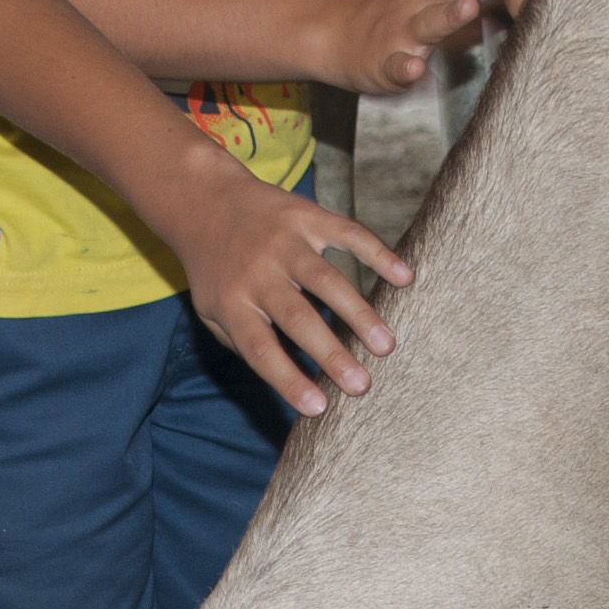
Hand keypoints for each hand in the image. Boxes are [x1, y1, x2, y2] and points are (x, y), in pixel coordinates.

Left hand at [154, 162, 413, 413]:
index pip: (261, 349)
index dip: (288, 379)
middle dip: (332, 354)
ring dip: (359, 313)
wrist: (204, 200)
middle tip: (362, 385)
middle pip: (298, 318)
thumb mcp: (209, 310)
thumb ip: (242, 343)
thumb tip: (287, 379)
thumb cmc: (215, 269)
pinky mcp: (307, 216)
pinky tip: (404, 277)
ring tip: (385, 345)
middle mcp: (258, 272)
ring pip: (326, 279)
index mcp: (233, 302)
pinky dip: (378, 254)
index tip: (318, 408)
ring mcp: (285, 241)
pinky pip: (347, 234)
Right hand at [326, 0, 539, 93]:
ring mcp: (401, 32)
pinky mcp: (384, 63)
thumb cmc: (389, 8)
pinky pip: (395, 66)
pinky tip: (414, 68)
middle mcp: (419, 2)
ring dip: (449, 15)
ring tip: (470, 7)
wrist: (334, 32)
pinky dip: (404, 67)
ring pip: (427, 23)